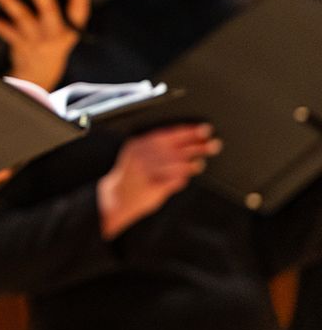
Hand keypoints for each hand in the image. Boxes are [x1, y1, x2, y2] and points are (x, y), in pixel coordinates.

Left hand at [0, 0, 90, 90]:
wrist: (40, 74)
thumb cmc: (53, 42)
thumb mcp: (68, 28)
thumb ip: (66, 7)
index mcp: (71, 27)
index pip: (79, 10)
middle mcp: (54, 32)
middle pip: (49, 10)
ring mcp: (35, 38)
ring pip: (22, 17)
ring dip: (10, 2)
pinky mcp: (17, 41)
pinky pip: (1, 28)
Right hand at [97, 124, 220, 238]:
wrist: (114, 199)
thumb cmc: (130, 176)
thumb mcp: (136, 155)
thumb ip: (156, 148)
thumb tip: (188, 142)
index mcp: (137, 145)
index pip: (168, 134)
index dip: (188, 132)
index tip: (204, 130)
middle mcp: (141, 157)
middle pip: (176, 148)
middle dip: (197, 146)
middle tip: (213, 144)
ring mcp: (146, 172)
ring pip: (177, 164)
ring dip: (192, 163)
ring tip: (200, 162)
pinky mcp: (152, 187)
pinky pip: (173, 180)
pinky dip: (182, 177)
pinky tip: (188, 175)